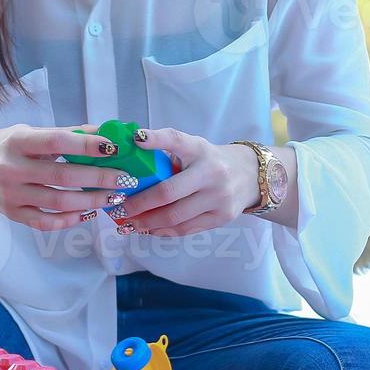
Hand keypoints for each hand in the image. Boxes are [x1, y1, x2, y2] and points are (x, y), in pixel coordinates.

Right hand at [0, 124, 140, 230]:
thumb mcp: (30, 133)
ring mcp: (11, 194)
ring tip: (113, 197)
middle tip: (125, 179)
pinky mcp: (13, 214)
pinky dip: (69, 219)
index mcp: (18, 142)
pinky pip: (45, 221)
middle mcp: (12, 168)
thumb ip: (65, 134)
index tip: (114, 148)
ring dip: (91, 201)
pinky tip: (87, 213)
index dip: (86, 145)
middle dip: (98, 178)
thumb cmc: (6, 146)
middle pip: (62, 176)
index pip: (57, 142)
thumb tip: (105, 132)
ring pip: (57, 202)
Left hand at [119, 127, 257, 236]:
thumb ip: (167, 151)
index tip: (136, 139)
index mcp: (200, 150)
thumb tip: (128, 154)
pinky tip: (148, 230)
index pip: (176, 140)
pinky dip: (163, 231)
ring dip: (147, 223)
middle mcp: (211, 173)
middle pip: (168, 193)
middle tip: (119, 208)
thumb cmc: (209, 160)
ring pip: (175, 217)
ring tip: (128, 224)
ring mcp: (219, 198)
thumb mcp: (193, 147)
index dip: (156, 139)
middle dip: (139, 204)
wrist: (250, 175)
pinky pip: (186, 229)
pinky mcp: (222, 217)